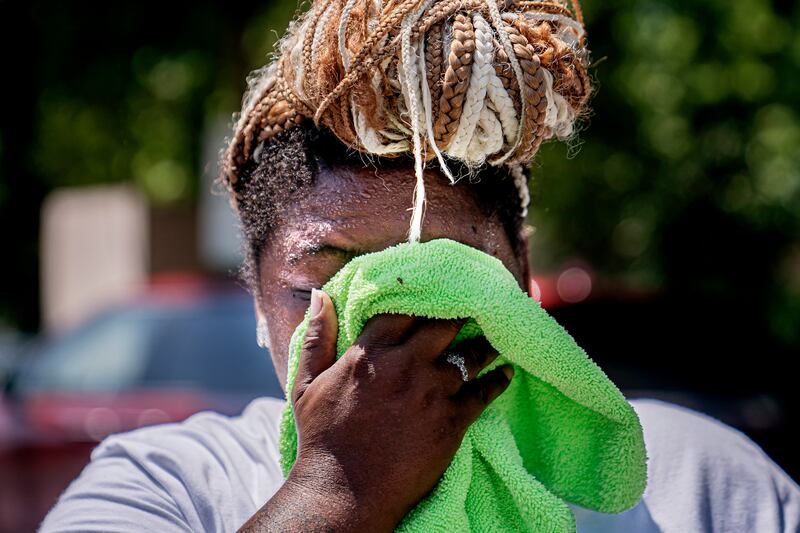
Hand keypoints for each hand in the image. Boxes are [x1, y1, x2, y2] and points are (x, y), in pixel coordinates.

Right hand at [239, 288, 512, 531]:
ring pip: (469, 356)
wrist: (343, 493)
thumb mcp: (306, 384)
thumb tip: (321, 294)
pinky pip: (484, 393)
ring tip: (494, 339)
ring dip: (483, 345)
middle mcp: (404, 366)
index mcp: (369, 354)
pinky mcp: (451, 422)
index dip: (422, 297)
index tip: (436, 293)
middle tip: (472, 310)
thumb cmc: (322, 439)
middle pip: (443, 325)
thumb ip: (317, 337)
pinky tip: (506, 373)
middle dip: (458, 315)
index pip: (403, 309)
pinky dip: (498, 381)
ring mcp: (430, 393)